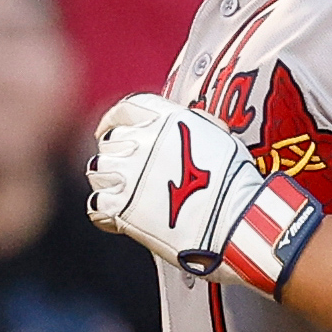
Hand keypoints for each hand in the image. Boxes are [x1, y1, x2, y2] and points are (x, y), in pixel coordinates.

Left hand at [89, 95, 323, 297]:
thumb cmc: (236, 181)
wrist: (233, 220)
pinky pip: (96, 206)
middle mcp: (140, 141)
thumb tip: (189, 122)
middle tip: (127, 172)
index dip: (112, 121)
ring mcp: (127, 174)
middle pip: (109, 142)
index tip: (108, 130)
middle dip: (116, 155)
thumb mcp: (221, 136)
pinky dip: (104, 212)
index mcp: (164, 119)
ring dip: (107, 181)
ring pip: (98, 171)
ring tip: (123, 194)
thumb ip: (195, 124)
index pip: (124, 111)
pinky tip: (119, 218)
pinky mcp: (120, 208)